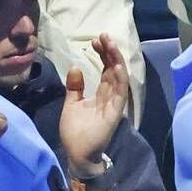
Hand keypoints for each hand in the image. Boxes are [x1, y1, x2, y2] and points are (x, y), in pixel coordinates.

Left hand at [59, 34, 128, 175]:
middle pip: (113, 69)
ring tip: (110, 44)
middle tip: (103, 36)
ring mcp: (113, 104)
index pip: (105, 69)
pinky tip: (116, 65)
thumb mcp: (71, 104)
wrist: (77, 154)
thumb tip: (75, 68)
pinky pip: (120, 93)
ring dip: (116, 60)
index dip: (102, 54)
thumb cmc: (75, 132)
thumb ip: (75, 87)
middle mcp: (110, 96)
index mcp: (100, 94)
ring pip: (118, 78)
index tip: (95, 41)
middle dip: (110, 52)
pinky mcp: (115, 113)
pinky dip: (119, 79)